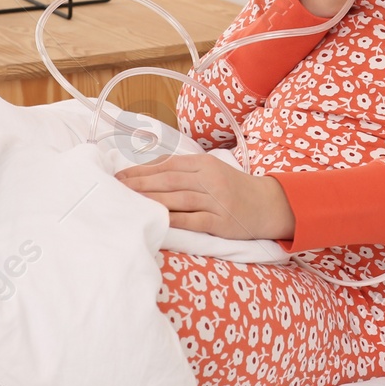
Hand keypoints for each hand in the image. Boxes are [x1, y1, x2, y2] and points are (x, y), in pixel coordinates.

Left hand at [114, 153, 295, 240]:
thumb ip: (183, 170)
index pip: (166, 165)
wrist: (268, 204)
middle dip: (139, 184)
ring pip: (178, 199)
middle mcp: (210, 179)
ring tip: (130, 203)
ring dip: (152, 200)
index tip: (119, 176)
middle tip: (116, 188)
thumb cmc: (233, 187)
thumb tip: (148, 171)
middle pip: (168, 180)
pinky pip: (194, 220)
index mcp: (204, 163)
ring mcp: (217, 200)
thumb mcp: (210, 171)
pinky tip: (158, 221)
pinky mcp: (222, 221)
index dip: (140, 170)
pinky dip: (175, 220)